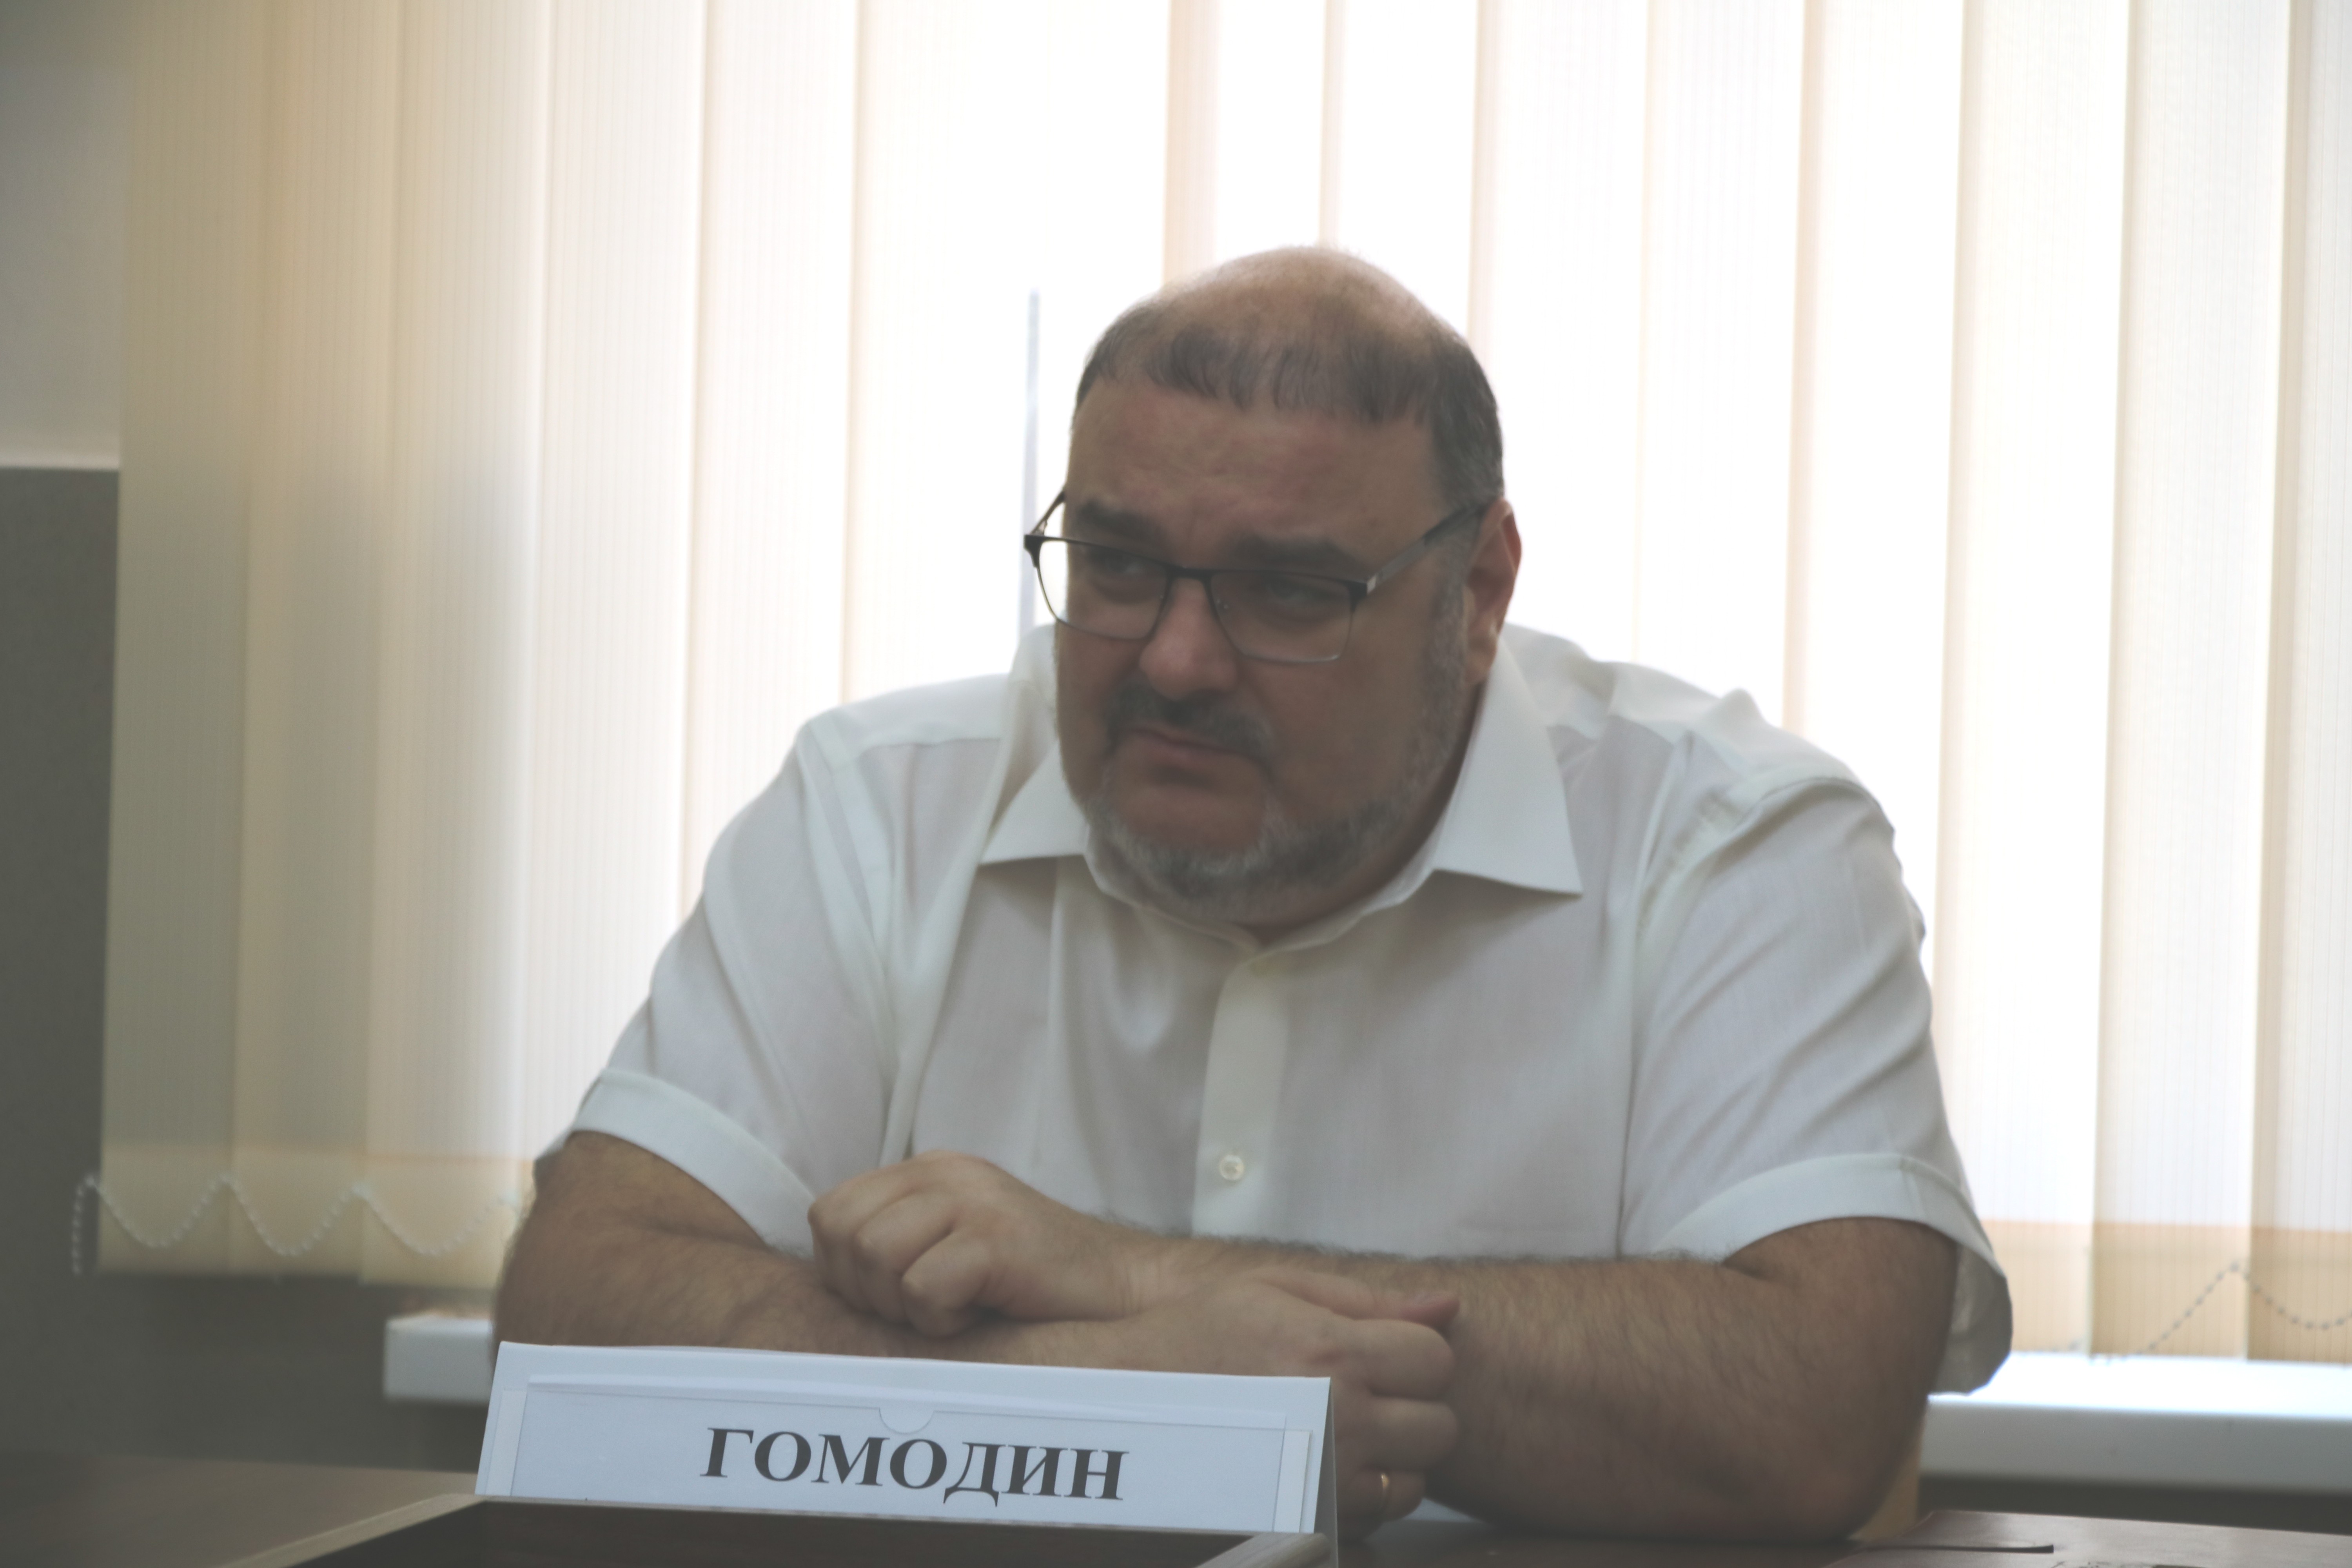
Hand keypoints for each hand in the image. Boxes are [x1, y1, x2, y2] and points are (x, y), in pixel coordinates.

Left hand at [808, 1151, 1172, 1335]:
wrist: (1120, 1290)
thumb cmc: (1029, 1286)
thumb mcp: (950, 1245)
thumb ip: (895, 1242)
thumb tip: (827, 1278)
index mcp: (925, 1171)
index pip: (829, 1213)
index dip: (843, 1269)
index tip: (894, 1296)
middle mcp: (944, 1173)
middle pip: (842, 1233)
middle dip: (867, 1290)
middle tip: (924, 1306)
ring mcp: (973, 1200)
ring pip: (874, 1256)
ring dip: (905, 1305)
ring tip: (955, 1307)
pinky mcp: (997, 1236)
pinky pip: (923, 1287)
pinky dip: (943, 1320)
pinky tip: (981, 1313)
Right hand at [1091, 1267, 1460, 1540]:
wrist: (1122, 1407)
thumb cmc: (1196, 1337)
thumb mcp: (1274, 1290)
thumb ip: (1369, 1301)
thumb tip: (1451, 1306)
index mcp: (1336, 1354)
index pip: (1437, 1361)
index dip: (1411, 1354)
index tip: (1376, 1354)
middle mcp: (1341, 1424)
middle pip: (1440, 1430)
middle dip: (1409, 1411)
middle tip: (1358, 1396)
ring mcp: (1325, 1485)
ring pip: (1411, 1486)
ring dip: (1387, 1462)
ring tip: (1333, 1435)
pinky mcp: (1309, 1527)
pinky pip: (1374, 1525)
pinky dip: (1357, 1502)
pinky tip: (1315, 1471)